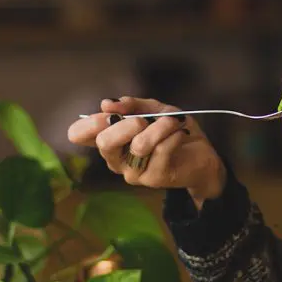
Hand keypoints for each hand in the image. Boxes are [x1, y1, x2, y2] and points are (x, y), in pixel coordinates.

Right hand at [67, 97, 225, 208]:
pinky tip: (180, 133)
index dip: (88, 122)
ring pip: (139, 145)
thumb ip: (133, 105)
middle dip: (126, 124)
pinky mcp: (154, 178)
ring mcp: (133, 172)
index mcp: (110, 140)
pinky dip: (173, 135)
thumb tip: (107, 103)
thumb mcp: (154, 110)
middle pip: (104, 142)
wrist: (201, 155)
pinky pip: (162, 150)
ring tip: (172, 122)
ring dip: (160, 127)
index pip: (79, 135)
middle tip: (143, 119)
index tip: (108, 112)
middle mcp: (116, 159)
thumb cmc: (172, 131)